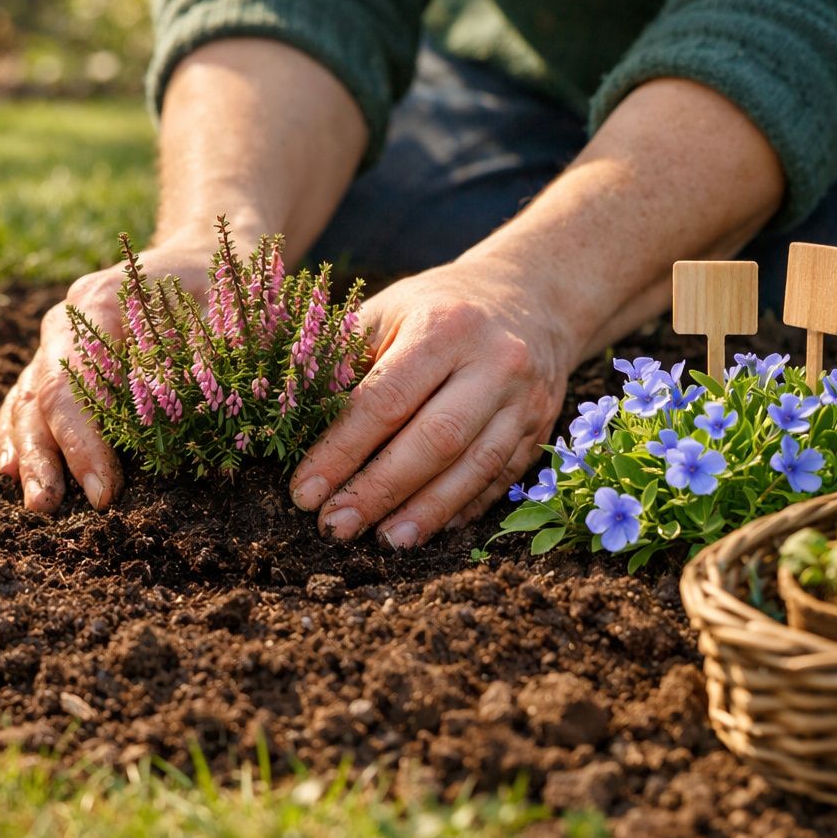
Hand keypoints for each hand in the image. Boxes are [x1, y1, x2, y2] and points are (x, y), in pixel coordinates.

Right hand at [0, 243, 213, 511]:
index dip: (84, 440)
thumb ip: (210, 355)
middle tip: (49, 507)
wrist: (201, 257)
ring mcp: (58, 341)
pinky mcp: (59, 361)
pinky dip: (19, 435)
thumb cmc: (220, 283)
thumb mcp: (227, 309)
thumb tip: (202, 414)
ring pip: (26, 399)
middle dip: (46, 456)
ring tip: (36, 504)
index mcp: (102, 301)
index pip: (76, 380)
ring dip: (29, 454)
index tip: (105, 491)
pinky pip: (27, 399)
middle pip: (41, 394)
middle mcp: (68, 321)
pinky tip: (13, 471)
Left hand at [287, 259, 576, 546]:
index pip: (385, 400)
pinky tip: (425, 529)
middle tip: (334, 526)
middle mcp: (494, 362)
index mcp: (445, 327)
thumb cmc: (437, 307)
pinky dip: (462, 508)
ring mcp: (525, 400)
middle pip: (434, 440)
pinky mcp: (540, 429)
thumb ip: (347, 362)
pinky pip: (500, 479)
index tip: (305, 491)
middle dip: (379, 490)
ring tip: (383, 541)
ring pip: (474, 468)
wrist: (529, 296)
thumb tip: (296, 424)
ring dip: (425, 512)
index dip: (341, 451)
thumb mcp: (388, 311)